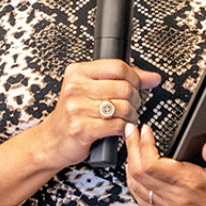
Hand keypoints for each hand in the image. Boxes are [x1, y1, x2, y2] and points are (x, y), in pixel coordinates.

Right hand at [38, 60, 158, 168]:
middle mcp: (75, 88)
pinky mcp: (82, 128)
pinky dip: (124, 128)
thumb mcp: (92, 89)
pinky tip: (119, 127)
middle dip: (135, 98)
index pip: (117, 66)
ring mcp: (77, 108)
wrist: (53, 139)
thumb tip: (153, 77)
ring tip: (126, 117)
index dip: (134, 77)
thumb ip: (122, 79)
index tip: (138, 85)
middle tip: (132, 105)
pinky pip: (117, 125)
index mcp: (77, 72)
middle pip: (123, 87)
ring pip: (123, 106)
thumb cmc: (74, 113)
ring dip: (131, 115)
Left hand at [125, 124, 205, 205]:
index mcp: (192, 184)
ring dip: (130, 166)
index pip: (152, 164)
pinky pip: (144, 203)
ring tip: (132, 148)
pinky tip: (136, 174)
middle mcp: (178, 199)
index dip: (142, 145)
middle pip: (139, 174)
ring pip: (137, 189)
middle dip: (132, 149)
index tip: (144, 130)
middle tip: (131, 132)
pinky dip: (135, 185)